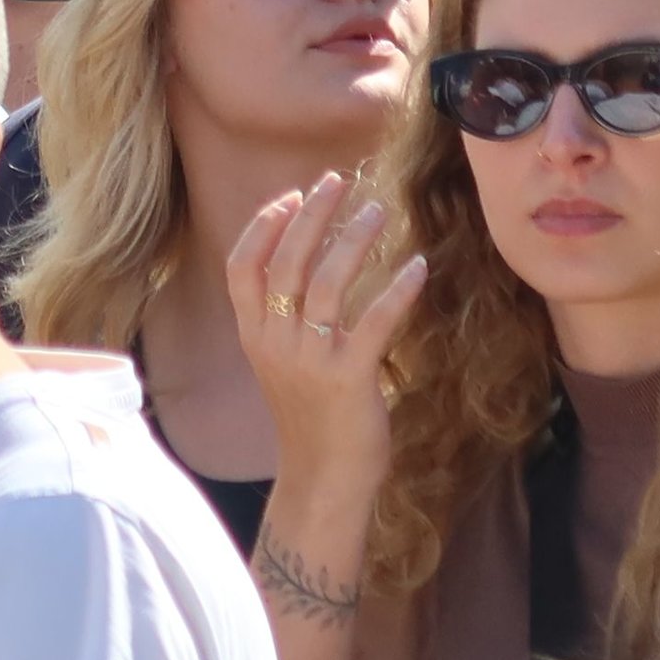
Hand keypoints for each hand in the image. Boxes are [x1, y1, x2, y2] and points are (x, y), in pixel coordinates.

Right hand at [224, 175, 424, 497]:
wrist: (323, 479)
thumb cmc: (311, 416)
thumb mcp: (282, 363)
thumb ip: (285, 319)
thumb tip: (308, 261)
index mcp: (254, 336)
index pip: (242, 267)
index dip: (264, 225)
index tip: (293, 194)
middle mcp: (274, 343)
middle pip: (286, 262)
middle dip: (312, 214)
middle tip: (338, 180)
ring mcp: (308, 361)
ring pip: (326, 283)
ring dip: (354, 240)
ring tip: (377, 210)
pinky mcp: (347, 379)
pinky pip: (373, 323)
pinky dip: (396, 289)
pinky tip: (416, 266)